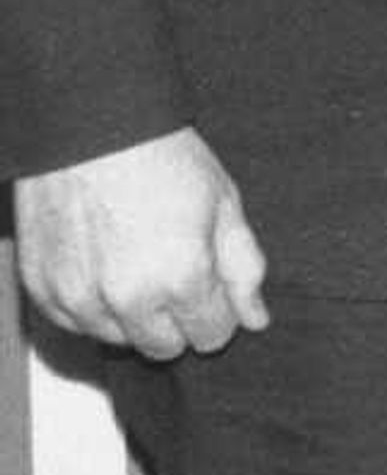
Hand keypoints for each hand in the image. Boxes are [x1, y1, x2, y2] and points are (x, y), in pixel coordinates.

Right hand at [11, 127, 271, 358]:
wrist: (93, 127)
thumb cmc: (163, 158)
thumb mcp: (224, 204)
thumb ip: (243, 269)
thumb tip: (256, 318)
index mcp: (181, 277)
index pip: (210, 335)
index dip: (218, 312)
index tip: (211, 287)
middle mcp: (126, 299)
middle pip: (163, 347)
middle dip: (177, 320)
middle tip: (176, 273)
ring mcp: (77, 297)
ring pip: (117, 339)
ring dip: (132, 316)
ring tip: (137, 261)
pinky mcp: (41, 289)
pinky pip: (74, 323)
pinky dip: (91, 305)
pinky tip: (104, 265)